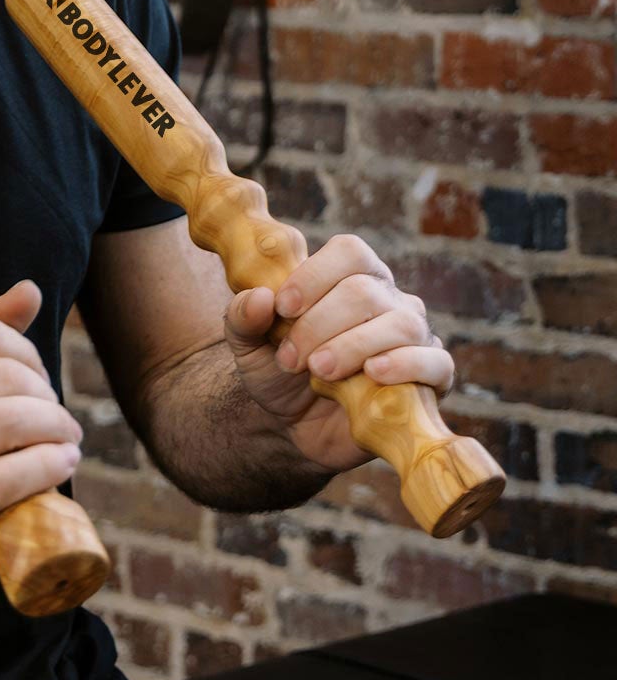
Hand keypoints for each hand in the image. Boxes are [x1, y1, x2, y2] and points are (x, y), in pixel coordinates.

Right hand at [0, 280, 81, 593]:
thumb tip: (28, 291)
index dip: (25, 350)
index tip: (39, 378)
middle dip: (44, 394)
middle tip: (59, 418)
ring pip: (4, 422)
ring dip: (53, 428)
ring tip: (68, 440)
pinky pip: (6, 478)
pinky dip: (47, 466)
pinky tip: (63, 464)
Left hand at [222, 235, 453, 475]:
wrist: (298, 427)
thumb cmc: (280, 372)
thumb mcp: (247, 346)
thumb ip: (242, 318)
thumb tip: (259, 297)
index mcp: (349, 277)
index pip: (349, 252)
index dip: (315, 276)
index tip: (283, 308)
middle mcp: (388, 299)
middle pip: (365, 291)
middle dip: (320, 325)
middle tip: (290, 359)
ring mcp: (415, 337)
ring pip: (400, 324)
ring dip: (352, 347)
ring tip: (319, 371)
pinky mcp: (431, 378)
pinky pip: (436, 362)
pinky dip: (405, 365)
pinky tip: (373, 374)